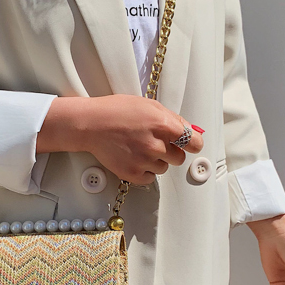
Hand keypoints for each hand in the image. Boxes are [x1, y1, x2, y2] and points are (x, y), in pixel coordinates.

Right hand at [37, 95, 202, 184]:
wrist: (91, 125)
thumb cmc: (117, 111)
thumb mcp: (149, 105)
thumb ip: (173, 119)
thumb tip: (192, 131)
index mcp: (164, 125)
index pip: (194, 143)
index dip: (192, 144)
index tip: (189, 145)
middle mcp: (156, 145)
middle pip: (179, 158)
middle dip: (171, 152)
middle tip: (155, 143)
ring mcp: (144, 161)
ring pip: (163, 169)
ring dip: (156, 161)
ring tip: (139, 148)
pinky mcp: (133, 174)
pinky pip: (150, 178)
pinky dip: (144, 171)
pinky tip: (134, 158)